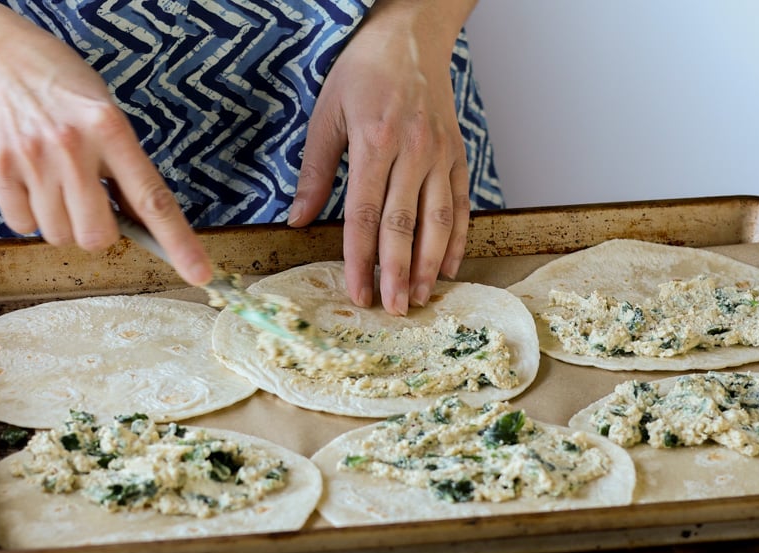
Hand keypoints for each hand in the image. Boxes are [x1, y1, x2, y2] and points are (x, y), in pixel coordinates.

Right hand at [0, 1, 212, 285]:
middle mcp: (72, 146)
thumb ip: (126, 167)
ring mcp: (32, 159)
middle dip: (100, 233)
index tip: (200, 274)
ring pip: (59, 236)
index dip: (179, 243)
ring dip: (64, 224)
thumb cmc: (65, 89)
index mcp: (111, 130)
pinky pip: (22, 226)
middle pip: (97, 236)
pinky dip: (31, 217)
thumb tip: (144, 225)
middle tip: (92, 202)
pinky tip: (34, 184)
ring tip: (59, 185)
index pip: (154, 200)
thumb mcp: (110, 116)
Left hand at [288, 0, 475, 313]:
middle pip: (404, 225)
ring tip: (419, 296)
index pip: (366, 215)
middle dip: (396, 273)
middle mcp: (413, 151)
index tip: (357, 292)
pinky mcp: (457, 155)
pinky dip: (456, 238)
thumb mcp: (327, 113)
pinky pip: (460, 204)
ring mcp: (440, 155)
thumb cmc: (364, 71)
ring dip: (428, 264)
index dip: (361, 259)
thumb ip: (316, 170)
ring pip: (438, 220)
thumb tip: (298, 218)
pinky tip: (448, 267)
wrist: (412, 36)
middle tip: (392, 309)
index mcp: (375, 141)